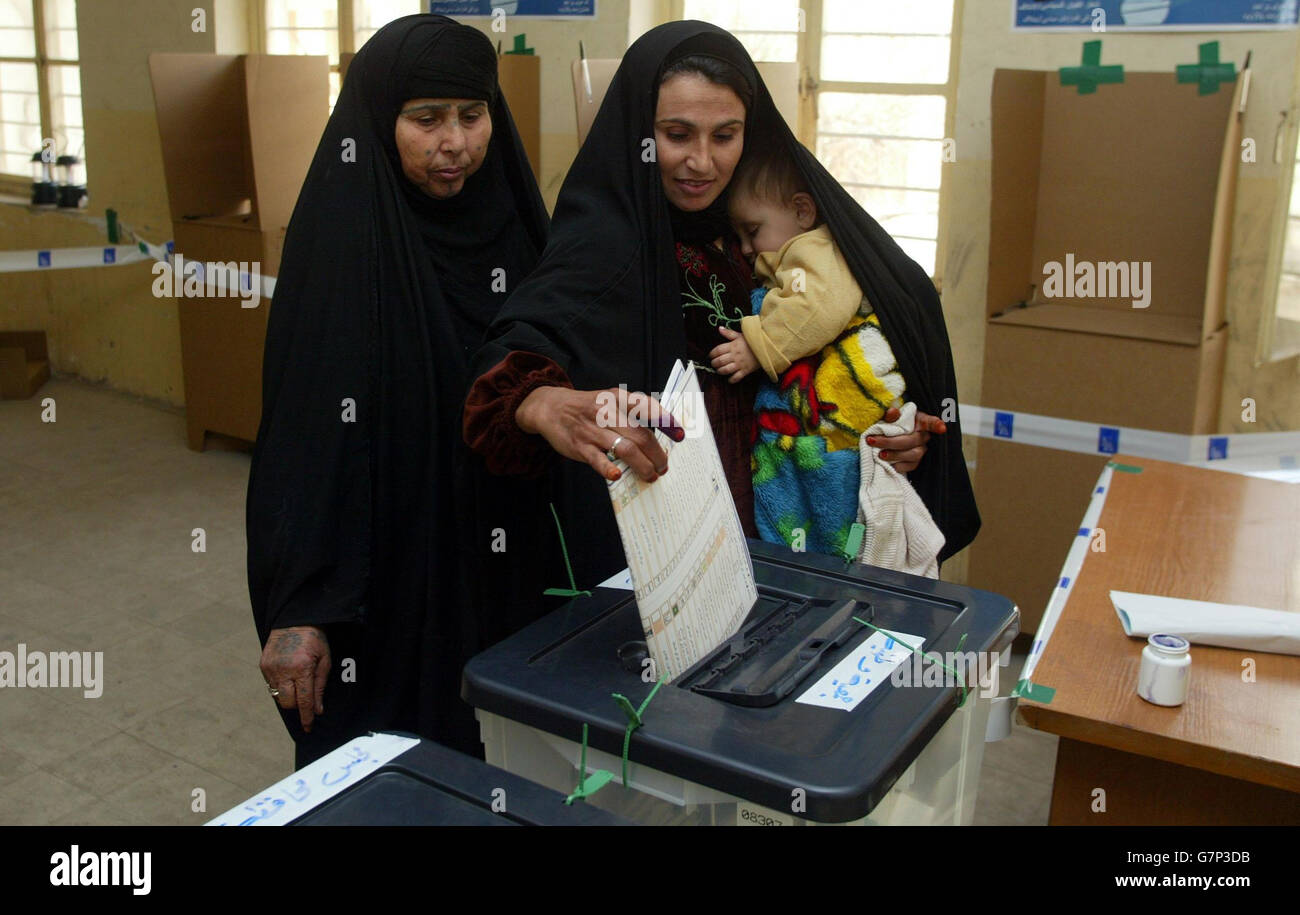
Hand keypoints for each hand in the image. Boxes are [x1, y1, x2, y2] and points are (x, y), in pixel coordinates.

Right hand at [261, 626, 330, 731]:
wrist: (294, 619)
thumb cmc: (315, 639)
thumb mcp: (325, 661)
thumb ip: (320, 686)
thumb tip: (318, 709)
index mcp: (301, 668)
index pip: (303, 700)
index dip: (307, 716)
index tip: (308, 727)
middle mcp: (283, 670)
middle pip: (288, 703)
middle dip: (297, 706)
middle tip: (305, 702)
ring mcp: (270, 668)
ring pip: (278, 696)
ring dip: (288, 696)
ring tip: (297, 683)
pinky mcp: (263, 665)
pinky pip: (271, 685)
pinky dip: (280, 686)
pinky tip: (288, 676)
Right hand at [515, 385, 681, 482]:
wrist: (551, 408)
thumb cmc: (587, 407)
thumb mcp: (610, 400)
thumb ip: (632, 414)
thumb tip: (658, 438)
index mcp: (617, 398)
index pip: (647, 407)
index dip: (666, 421)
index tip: (680, 434)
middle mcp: (607, 412)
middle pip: (641, 435)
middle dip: (657, 454)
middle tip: (664, 466)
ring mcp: (593, 430)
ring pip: (626, 449)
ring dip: (643, 466)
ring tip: (651, 475)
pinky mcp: (580, 446)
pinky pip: (598, 460)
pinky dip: (609, 468)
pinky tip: (617, 475)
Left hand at [709, 327, 758, 382]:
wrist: (767, 347)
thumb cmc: (752, 341)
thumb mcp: (740, 335)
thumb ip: (729, 333)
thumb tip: (719, 328)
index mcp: (732, 346)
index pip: (718, 350)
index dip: (711, 354)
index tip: (710, 356)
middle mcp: (735, 355)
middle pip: (719, 361)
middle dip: (714, 363)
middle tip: (713, 364)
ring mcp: (740, 364)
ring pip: (725, 370)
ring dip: (720, 371)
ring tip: (719, 370)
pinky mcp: (746, 371)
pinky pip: (736, 377)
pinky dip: (731, 380)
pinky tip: (729, 379)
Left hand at [867, 407, 946, 473]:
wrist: (887, 435)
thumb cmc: (891, 423)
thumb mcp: (891, 416)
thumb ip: (892, 414)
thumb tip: (892, 413)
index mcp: (920, 420)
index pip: (931, 421)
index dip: (936, 425)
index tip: (941, 428)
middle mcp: (923, 435)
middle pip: (913, 440)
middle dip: (891, 442)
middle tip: (872, 440)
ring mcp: (921, 449)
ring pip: (914, 454)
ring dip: (895, 455)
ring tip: (879, 454)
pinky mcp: (915, 462)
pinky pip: (911, 466)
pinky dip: (898, 465)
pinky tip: (886, 463)